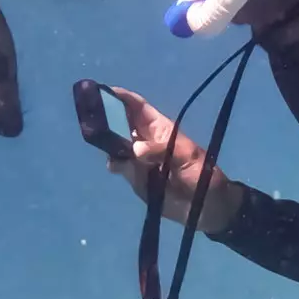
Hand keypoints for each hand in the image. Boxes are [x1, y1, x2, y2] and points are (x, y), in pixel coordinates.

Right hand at [101, 87, 240, 234]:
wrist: (207, 208)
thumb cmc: (202, 174)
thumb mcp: (187, 157)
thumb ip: (161, 151)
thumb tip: (135, 149)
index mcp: (159, 129)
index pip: (138, 107)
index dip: (122, 97)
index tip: (104, 90)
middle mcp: (145, 141)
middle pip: (120, 124)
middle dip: (107, 119)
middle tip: (91, 118)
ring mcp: (138, 160)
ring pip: (116, 146)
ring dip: (108, 143)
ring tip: (100, 140)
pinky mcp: (135, 178)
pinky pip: (120, 167)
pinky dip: (114, 164)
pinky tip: (114, 166)